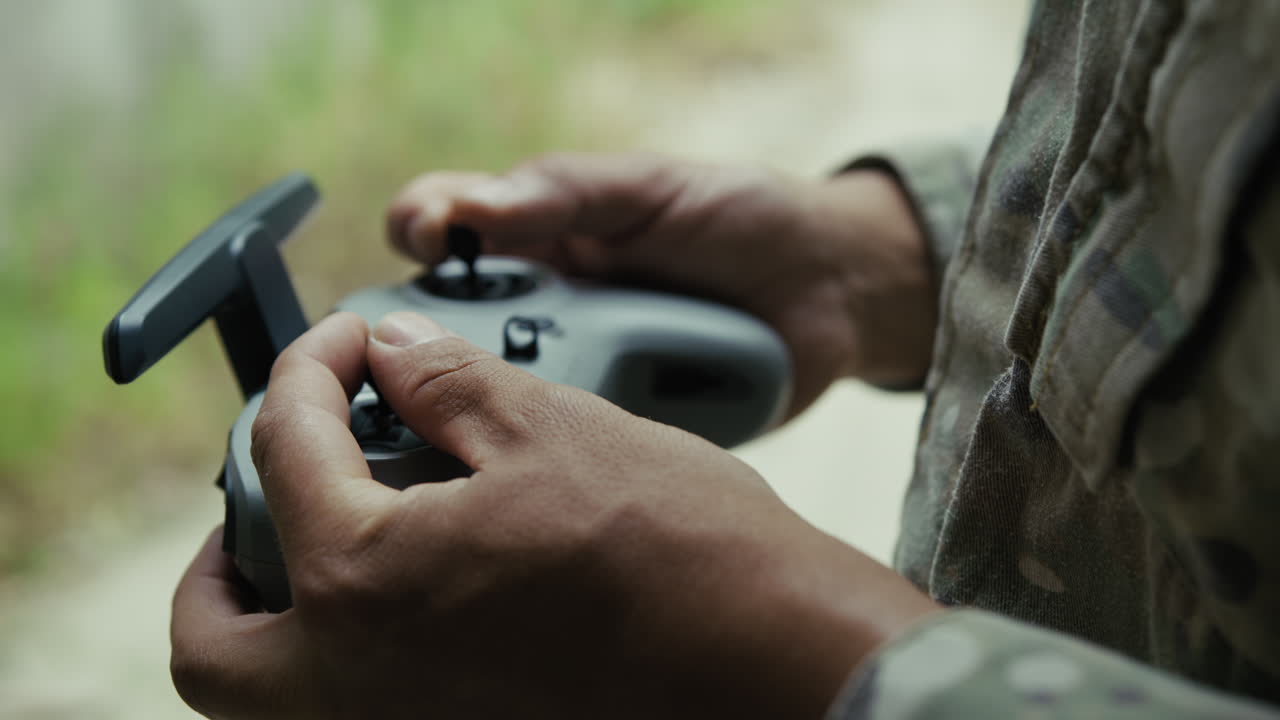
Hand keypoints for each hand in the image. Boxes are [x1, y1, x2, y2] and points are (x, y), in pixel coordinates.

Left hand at [171, 312, 937, 718]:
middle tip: (279, 488)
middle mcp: (355, 686)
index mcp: (362, 582)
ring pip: (270, 698)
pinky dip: (346, 656)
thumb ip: (444, 384)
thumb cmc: (676, 548)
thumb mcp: (550, 430)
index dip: (308, 370)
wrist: (775, 662)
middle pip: (213, 638)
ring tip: (340, 545)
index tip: (343, 343)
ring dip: (273, 619)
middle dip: (224, 551)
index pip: (284, 451)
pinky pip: (349, 712)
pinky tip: (419, 594)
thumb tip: (391, 351)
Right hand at [387, 153, 933, 415]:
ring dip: (482, 400)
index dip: (420, 232)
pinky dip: (546, 449)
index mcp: (539, 238)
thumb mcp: (651, 188)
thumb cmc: (742, 217)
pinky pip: (562, 445)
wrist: (838, 292)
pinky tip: (539, 452)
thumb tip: (471, 208)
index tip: (429, 242)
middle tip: (432, 341)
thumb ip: (565, 194)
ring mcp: (574, 375)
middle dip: (429, 337)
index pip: (444, 231)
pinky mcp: (611, 431)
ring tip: (488, 397)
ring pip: (493, 396)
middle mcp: (541, 309)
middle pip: (448, 326)